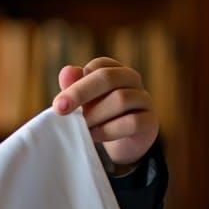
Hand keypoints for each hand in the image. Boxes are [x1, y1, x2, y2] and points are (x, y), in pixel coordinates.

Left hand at [52, 57, 158, 171]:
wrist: (121, 143)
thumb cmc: (98, 115)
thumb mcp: (82, 101)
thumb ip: (73, 86)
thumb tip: (66, 71)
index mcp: (114, 70)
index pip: (97, 66)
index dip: (76, 82)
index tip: (58, 103)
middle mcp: (131, 80)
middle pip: (108, 77)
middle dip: (79, 93)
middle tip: (60, 109)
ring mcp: (143, 99)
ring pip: (121, 99)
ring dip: (95, 115)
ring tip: (81, 127)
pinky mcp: (149, 121)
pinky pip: (132, 122)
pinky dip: (109, 130)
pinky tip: (95, 136)